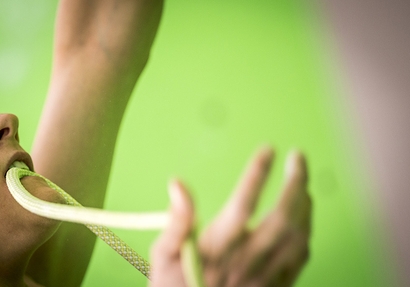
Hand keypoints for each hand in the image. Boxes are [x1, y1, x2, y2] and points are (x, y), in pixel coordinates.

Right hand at [150, 147, 311, 286]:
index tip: (268, 150)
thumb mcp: (162, 258)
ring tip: (302, 183)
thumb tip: (178, 184)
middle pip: (282, 218)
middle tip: (298, 157)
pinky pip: (300, 260)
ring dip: (305, 206)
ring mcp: (264, 278)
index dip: (257, 174)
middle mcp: (246, 262)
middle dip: (295, 183)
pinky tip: (304, 220)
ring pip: (297, 238)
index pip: (242, 205)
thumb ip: (175, 222)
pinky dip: (306, 233)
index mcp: (217, 250)